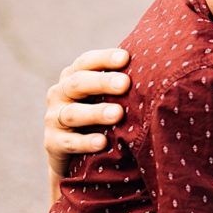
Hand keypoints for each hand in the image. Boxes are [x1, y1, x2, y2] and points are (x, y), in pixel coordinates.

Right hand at [44, 48, 130, 176]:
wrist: (73, 155)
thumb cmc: (99, 118)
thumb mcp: (106, 98)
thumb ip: (121, 84)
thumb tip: (160, 68)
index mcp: (74, 77)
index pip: (86, 62)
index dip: (104, 59)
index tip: (125, 57)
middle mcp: (60, 94)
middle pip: (78, 84)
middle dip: (102, 82)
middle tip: (125, 83)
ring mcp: (53, 118)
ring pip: (73, 113)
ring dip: (96, 113)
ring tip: (118, 114)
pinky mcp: (52, 143)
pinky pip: (69, 142)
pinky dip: (85, 142)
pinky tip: (103, 142)